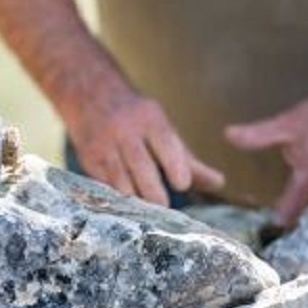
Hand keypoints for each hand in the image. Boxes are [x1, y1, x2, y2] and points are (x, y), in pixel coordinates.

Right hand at [67, 90, 224, 205]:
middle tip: (164, 207)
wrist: (89, 94)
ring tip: (146, 213)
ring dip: (134, 198)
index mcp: (150, 119)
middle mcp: (125, 130)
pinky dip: (116, 197)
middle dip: (153, 191)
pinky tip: (126, 207)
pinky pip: (103, 184)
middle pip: (141, 166)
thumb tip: (219, 183)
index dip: (174, 165)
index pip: (165, 142)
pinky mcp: (88, 159)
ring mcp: (104, 145)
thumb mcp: (161, 129)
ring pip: (119, 180)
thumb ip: (188, 160)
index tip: (182, 185)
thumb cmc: (135, 118)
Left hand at [225, 87, 307, 226]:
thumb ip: (258, 134)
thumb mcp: (288, 123)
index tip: (243, 227)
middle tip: (235, 218)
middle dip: (267, 217)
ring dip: (278, 208)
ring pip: (297, 206)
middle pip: (290, 215)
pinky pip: (302, 198)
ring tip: (245, 210)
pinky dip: (288, 198)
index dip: (266, 224)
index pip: (287, 215)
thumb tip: (227, 135)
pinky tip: (267, 193)